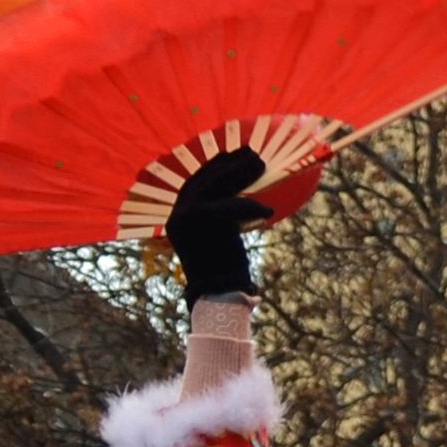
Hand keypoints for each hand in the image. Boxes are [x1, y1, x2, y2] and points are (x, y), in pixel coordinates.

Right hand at [164, 146, 269, 303]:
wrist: (217, 293)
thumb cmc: (223, 271)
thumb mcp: (218, 238)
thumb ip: (219, 217)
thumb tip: (238, 198)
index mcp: (177, 217)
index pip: (194, 184)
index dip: (214, 167)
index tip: (232, 154)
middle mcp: (178, 215)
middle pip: (205, 180)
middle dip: (229, 164)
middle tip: (252, 153)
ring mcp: (188, 217)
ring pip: (217, 186)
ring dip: (241, 173)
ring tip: (262, 164)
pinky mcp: (204, 223)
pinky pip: (232, 206)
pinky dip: (251, 206)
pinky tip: (269, 209)